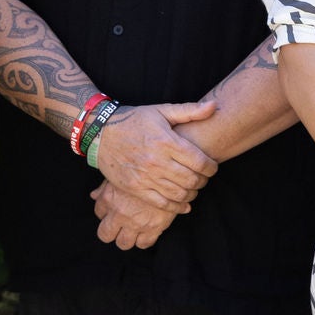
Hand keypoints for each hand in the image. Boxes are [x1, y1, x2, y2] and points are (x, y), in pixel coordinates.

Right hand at [90, 101, 217, 208]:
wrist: (101, 133)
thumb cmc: (134, 120)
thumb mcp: (161, 110)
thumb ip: (189, 110)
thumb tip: (214, 106)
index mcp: (167, 141)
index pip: (199, 161)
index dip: (212, 167)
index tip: (213, 167)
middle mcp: (157, 161)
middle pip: (192, 179)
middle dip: (204, 181)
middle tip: (204, 178)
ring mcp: (146, 177)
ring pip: (179, 193)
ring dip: (192, 193)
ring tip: (194, 188)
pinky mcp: (136, 188)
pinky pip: (162, 203)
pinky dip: (177, 207)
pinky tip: (184, 204)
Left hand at [91, 180, 181, 249]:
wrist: (172, 171)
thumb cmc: (145, 168)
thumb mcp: (122, 173)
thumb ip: (106, 186)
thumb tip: (94, 195)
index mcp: (109, 198)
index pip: (98, 212)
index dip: (105, 212)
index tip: (113, 209)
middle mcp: (120, 213)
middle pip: (105, 234)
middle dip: (111, 231)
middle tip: (119, 225)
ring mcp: (136, 223)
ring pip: (123, 243)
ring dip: (126, 238)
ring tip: (133, 228)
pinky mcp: (154, 227)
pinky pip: (144, 244)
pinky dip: (144, 240)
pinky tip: (147, 231)